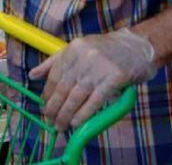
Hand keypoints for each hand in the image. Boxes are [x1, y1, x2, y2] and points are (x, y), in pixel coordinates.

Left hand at [29, 28, 156, 130]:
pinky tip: (77, 122)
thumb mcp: (79, 49)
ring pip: (76, 96)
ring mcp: (99, 67)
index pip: (54, 76)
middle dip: (54, 108)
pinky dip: (84, 114)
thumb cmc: (107, 50)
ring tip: (61, 125)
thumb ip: (55, 62)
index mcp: (73, 49)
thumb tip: (32, 75)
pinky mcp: (114, 78)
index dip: (47, 94)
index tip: (44, 107)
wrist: (138, 46)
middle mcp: (84, 57)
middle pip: (63, 88)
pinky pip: (95, 100)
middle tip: (50, 121)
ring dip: (66, 114)